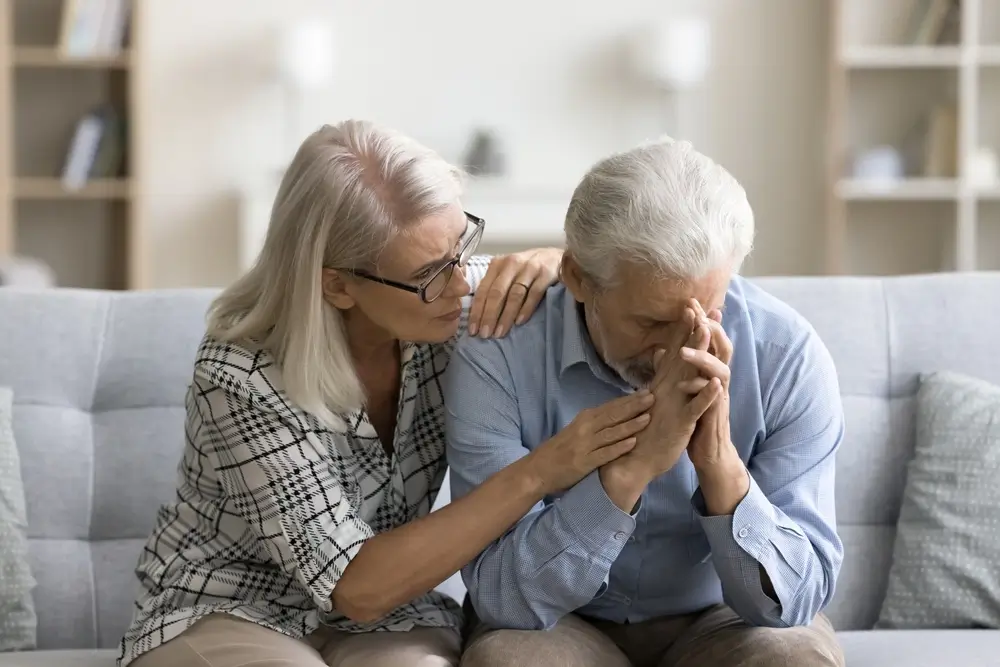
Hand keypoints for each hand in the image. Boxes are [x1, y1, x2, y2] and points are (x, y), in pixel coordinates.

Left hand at [468, 248, 562, 337]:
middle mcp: (512, 263)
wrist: (558, 258)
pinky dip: (526, 309)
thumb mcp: (509, 273)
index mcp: (498, 264)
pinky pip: (534, 293)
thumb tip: (479, 315)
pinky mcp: (547, 273)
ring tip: (499, 333)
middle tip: (485, 334)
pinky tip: (519, 322)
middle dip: (489, 316)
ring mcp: (530, 268)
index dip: (477, 311)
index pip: (483, 289)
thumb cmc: (528, 270)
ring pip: (514, 294)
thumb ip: (495, 287)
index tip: (473, 330)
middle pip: (497, 292)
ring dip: (506, 316)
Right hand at [528, 390, 654, 494]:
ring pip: (612, 432)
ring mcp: (585, 445)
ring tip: (648, 418)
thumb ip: (595, 424)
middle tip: (653, 397)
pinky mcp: (585, 462)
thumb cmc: (560, 450)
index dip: (630, 399)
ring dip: (631, 424)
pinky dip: (619, 447)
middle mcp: (585, 428)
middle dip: (634, 406)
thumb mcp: (576, 430)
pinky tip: (633, 442)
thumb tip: (619, 415)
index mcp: (585, 418)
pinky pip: (605, 453)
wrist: (538, 469)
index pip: (611, 406)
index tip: (647, 392)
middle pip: (613, 415)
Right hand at [614, 311, 720, 482]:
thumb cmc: (644, 429)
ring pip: (687, 373)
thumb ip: (657, 375)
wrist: (633, 460)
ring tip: (709, 332)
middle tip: (699, 305)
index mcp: (661, 382)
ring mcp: (672, 404)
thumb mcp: (651, 398)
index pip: (673, 349)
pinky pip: (695, 407)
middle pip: (680, 353)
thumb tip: (659, 355)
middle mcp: (665, 388)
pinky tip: (716, 382)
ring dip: (698, 352)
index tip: (692, 306)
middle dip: (691, 329)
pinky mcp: (679, 422)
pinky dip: (705, 395)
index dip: (683, 327)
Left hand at [677, 300, 748, 513]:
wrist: (706, 453)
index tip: (688, 301)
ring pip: (720, 371)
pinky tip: (699, 382)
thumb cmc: (693, 419)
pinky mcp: (713, 416)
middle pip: (721, 348)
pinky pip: (713, 401)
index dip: (699, 321)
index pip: (706, 341)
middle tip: (698, 312)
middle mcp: (717, 381)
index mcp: (707, 373)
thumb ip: (675, 370)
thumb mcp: (682, 391)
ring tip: (690, 347)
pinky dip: (707, 390)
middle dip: (710, 329)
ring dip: (705, 357)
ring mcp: (718, 398)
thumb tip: (662, 349)